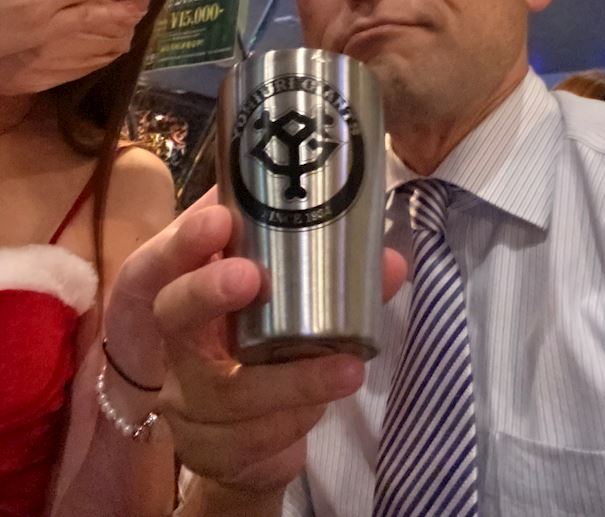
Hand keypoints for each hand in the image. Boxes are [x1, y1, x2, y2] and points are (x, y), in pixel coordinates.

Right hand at [147, 194, 405, 501]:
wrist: (238, 427)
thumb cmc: (256, 333)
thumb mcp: (274, 290)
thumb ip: (312, 260)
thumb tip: (379, 249)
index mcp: (180, 288)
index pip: (160, 258)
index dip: (183, 241)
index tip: (221, 220)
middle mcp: (171, 341)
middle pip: (172, 315)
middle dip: (207, 291)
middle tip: (251, 276)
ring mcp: (184, 399)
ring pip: (225, 392)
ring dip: (291, 379)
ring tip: (347, 367)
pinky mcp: (209, 450)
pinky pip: (252, 438)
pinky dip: (298, 416)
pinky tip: (329, 401)